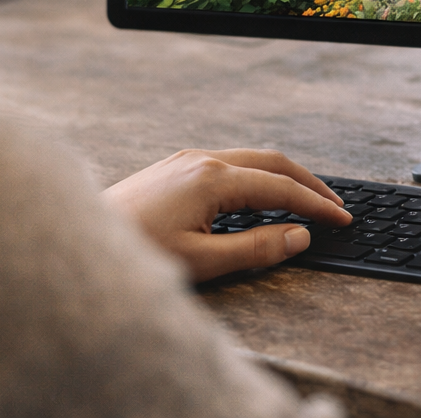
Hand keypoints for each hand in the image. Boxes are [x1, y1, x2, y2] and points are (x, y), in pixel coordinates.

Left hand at [102, 149, 350, 281]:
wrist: (78, 244)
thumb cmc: (134, 253)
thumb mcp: (201, 261)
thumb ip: (256, 248)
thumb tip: (299, 236)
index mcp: (213, 179)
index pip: (280, 188)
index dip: (316, 205)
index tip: (341, 218)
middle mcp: (202, 160)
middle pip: (272, 162)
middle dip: (307, 182)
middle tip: (335, 205)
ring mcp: (186, 160)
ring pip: (251, 159)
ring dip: (283, 177)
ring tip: (305, 200)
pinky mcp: (174, 167)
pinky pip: (229, 163)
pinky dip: (258, 177)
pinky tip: (260, 196)